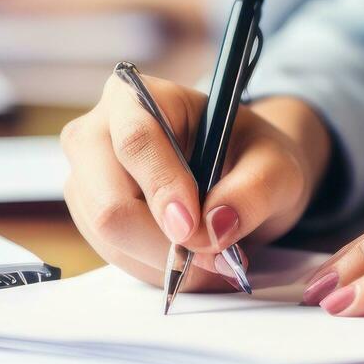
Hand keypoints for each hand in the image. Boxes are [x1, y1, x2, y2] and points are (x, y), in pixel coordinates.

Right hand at [59, 72, 331, 291]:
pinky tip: (190, 256)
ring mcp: (87, 177)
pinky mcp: (89, 215)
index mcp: (142, 96)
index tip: (193, 228)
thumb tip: (214, 228)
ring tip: (212, 255)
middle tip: (214, 256)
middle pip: (108, 202)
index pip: (136, 141)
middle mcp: (99, 132)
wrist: (239, 172)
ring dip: (165, 260)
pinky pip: (114, 255)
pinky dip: (157, 267)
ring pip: (110, 238)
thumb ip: (253, 192)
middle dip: (162, 242)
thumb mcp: (276, 166)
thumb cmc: (252, 155)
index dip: (162, 188)